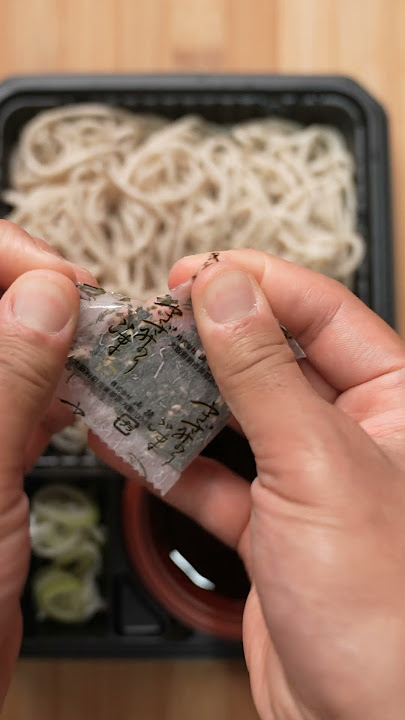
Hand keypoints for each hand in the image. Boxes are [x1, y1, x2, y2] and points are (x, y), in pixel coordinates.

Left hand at [0, 221, 89, 706]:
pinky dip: (67, 383)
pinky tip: (96, 389)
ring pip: (15, 345)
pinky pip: (32, 394)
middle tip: (93, 308)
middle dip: (39, 290)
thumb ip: (5, 377)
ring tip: (106, 343)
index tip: (62, 281)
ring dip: (61, 336)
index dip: (6, 260)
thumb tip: (46, 293)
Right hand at [163, 250, 404, 719]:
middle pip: (275, 358)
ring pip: (237, 417)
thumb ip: (265, 374)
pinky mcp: (270, 524)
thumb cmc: (387, 611)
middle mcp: (356, 434)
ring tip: (135, 374)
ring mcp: (308, 480)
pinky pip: (213, 477)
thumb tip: (227, 293)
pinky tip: (130, 441)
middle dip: (212, 340)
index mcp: (398, 403)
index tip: (199, 274)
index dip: (259, 285)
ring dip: (182, 399)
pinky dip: (170, 461)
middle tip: (159, 322)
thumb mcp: (318, 464)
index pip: (324, 313)